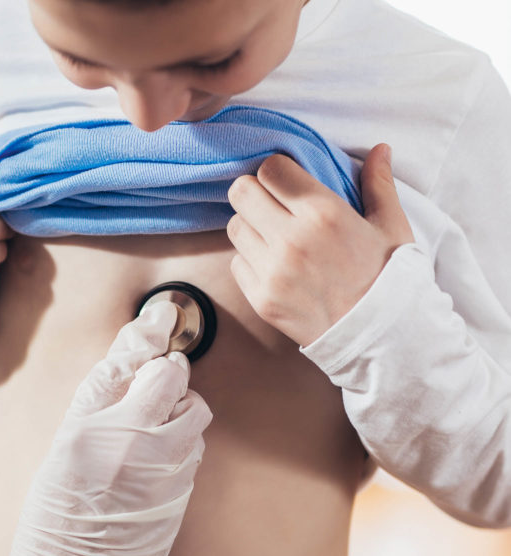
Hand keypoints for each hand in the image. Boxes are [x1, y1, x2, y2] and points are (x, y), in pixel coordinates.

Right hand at [0, 301, 212, 555]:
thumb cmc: (50, 532)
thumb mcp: (55, 462)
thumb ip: (93, 418)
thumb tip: (129, 384)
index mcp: (81, 429)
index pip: (121, 361)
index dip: (145, 333)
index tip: (163, 314)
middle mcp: (124, 443)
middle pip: (171, 377)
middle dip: (169, 376)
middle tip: (157, 388)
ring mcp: (158, 471)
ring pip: (194, 412)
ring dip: (181, 412)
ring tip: (155, 434)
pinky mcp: (178, 496)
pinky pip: (194, 452)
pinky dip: (183, 448)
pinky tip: (158, 468)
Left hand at [226, 143, 413, 345]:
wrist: (380, 337)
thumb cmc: (389, 278)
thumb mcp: (392, 226)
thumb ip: (379, 184)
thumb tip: (380, 148)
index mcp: (323, 212)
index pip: (270, 168)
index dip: (277, 172)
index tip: (288, 183)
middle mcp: (291, 239)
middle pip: (241, 192)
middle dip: (255, 193)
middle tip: (273, 206)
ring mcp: (272, 271)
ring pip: (235, 227)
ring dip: (251, 227)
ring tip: (275, 237)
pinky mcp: (261, 299)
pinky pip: (237, 263)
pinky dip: (251, 261)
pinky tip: (275, 266)